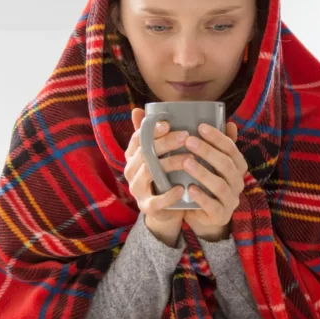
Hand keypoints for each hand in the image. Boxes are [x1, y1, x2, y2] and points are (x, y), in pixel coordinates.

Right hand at [124, 107, 191, 246]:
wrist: (165, 209)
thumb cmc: (164, 175)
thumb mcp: (158, 154)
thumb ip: (152, 134)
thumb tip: (140, 109)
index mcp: (133, 155)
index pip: (137, 138)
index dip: (151, 129)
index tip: (167, 123)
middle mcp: (130, 170)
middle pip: (145, 153)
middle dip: (165, 143)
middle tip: (186, 136)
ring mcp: (137, 189)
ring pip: (149, 172)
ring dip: (170, 163)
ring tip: (189, 159)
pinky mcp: (146, 206)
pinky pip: (155, 200)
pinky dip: (168, 195)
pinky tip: (181, 188)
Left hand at [182, 122, 247, 241]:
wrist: (203, 214)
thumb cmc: (206, 182)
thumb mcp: (211, 163)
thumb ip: (218, 145)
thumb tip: (229, 122)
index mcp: (237, 166)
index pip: (231, 149)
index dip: (218, 137)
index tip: (200, 127)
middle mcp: (238, 182)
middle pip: (226, 164)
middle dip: (208, 151)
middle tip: (189, 140)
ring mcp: (230, 200)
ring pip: (220, 185)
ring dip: (203, 172)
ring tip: (186, 162)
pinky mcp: (221, 215)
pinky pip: (213, 206)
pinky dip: (202, 197)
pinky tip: (190, 188)